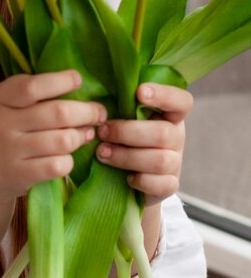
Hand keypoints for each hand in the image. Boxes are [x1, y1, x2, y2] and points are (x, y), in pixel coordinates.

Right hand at [0, 70, 106, 204]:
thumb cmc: (9, 128)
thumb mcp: (10, 103)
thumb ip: (37, 92)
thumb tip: (82, 87)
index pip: (33, 87)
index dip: (61, 81)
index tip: (78, 80)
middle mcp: (1, 122)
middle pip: (57, 113)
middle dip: (86, 112)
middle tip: (98, 113)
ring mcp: (10, 150)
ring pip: (63, 140)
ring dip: (81, 136)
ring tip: (85, 134)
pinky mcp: (20, 174)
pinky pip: (59, 165)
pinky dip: (69, 160)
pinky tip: (66, 156)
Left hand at [95, 82, 192, 205]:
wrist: (124, 175)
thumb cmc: (120, 136)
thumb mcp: (122, 117)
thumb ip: (118, 104)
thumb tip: (96, 98)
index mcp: (168, 114)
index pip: (181, 101)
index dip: (164, 95)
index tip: (139, 92)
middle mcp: (176, 136)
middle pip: (164, 133)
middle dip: (127, 132)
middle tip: (102, 132)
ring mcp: (176, 162)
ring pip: (160, 160)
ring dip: (126, 156)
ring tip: (101, 153)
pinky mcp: (170, 185)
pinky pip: (162, 184)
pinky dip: (141, 180)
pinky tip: (125, 177)